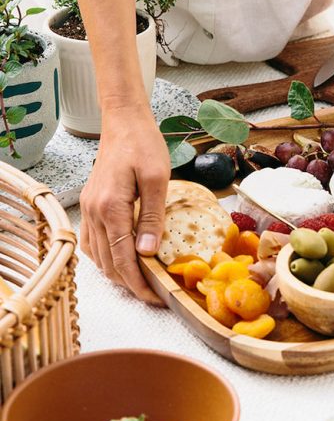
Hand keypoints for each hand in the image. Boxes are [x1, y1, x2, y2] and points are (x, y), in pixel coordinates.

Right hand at [79, 106, 169, 303]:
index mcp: (110, 207)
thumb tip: (147, 251)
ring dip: (118, 273)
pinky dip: (105, 257)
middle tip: (155, 295)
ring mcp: (89, 208)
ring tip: (142, 282)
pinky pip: (91, 241)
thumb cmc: (144, 145)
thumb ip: (151, 216)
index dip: (139, 283)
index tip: (156, 298)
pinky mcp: (90, 204)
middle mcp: (94, 212)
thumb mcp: (156, 178)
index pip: (122, 259)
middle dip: (130, 284)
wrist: (124, 122)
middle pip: (108, 263)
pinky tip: (121, 259)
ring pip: (98, 256)